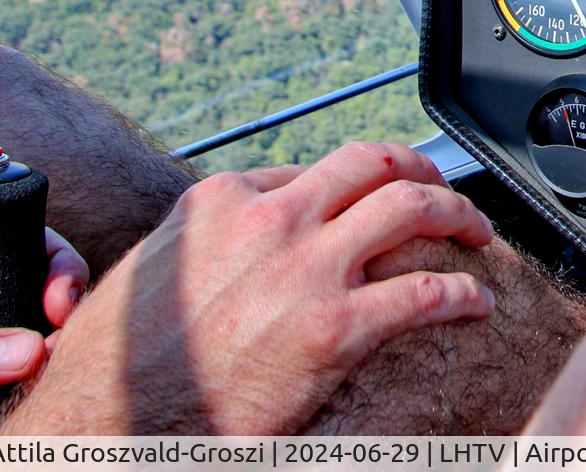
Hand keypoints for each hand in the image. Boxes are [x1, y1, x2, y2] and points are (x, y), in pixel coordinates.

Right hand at [0, 143, 495, 434]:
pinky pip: (424, 293)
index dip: (361, 180)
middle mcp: (270, 218)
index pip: (314, 167)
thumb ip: (211, 236)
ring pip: (411, 207)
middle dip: (423, 168)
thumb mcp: (157, 266)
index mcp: (225, 198)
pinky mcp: (334, 328)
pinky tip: (475, 304)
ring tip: (477, 234)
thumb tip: (245, 231)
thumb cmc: (123, 361)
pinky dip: (463, 294)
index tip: (380, 195)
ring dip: (458, 214)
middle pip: (374, 164)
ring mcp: (304, 269)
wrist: (108, 420)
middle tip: (447, 191)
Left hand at [0, 229, 87, 435]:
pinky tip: (42, 418)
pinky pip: (27, 417)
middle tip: (66, 345)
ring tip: (58, 384)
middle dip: (69, 319)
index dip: (51, 266)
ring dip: (62, 370)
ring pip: (46, 363)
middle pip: (42, 308)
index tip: (60, 303)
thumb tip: (27, 346)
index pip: (15, 254)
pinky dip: (45, 416)